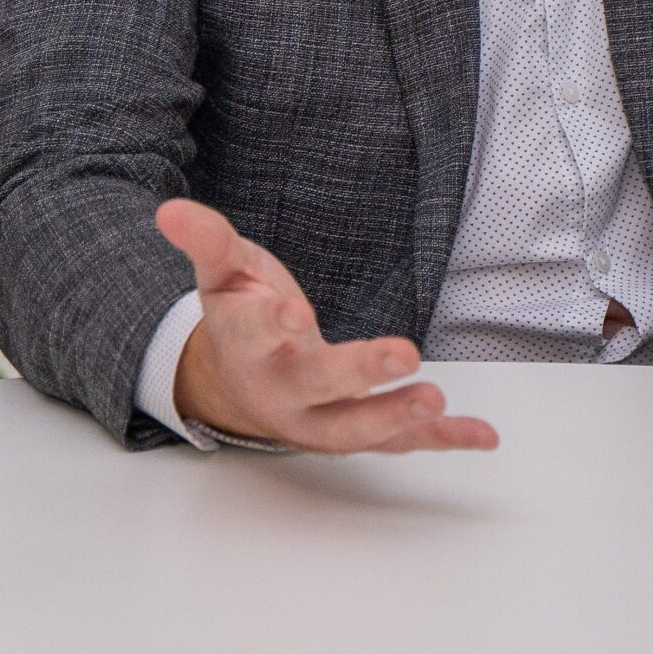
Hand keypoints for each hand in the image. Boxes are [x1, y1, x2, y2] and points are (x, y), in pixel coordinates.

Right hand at [157, 199, 497, 453]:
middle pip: (314, 386)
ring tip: (436, 397)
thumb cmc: (240, 318)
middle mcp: (278, 389)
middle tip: (404, 355)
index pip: (254, 334)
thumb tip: (168, 210)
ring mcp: (317, 418)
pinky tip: (483, 435)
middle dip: (358, 374)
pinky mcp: (355, 431)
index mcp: (244, 344)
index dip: (271, 323)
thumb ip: (205, 240)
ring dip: (396, 416)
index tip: (293, 312)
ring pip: (353, 428)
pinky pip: (399, 443)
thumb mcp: (222, 272)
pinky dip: (441, 440)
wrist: (241, 386)